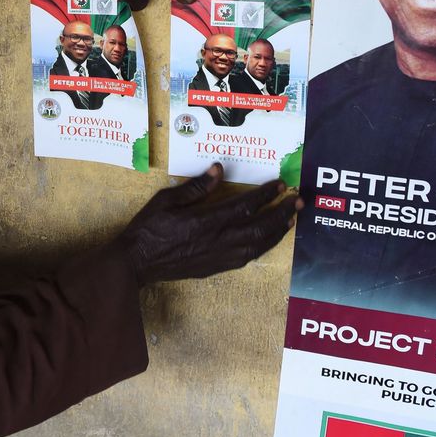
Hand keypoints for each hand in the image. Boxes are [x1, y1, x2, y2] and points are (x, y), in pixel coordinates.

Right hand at [109, 165, 300, 284]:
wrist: (137, 262)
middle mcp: (217, 241)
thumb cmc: (148, 228)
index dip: (265, 195)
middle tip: (297, 201)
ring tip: (291, 218)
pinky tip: (269, 238)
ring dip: (278, 231)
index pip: (244, 206)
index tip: (280, 184)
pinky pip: (248, 257)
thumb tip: (218, 169)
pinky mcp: (217, 267)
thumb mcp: (166, 200)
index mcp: (205, 221)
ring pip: (258, 245)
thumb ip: (195, 187)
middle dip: (281, 213)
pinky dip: (264, 246)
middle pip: (259, 227)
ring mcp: (219, 257)